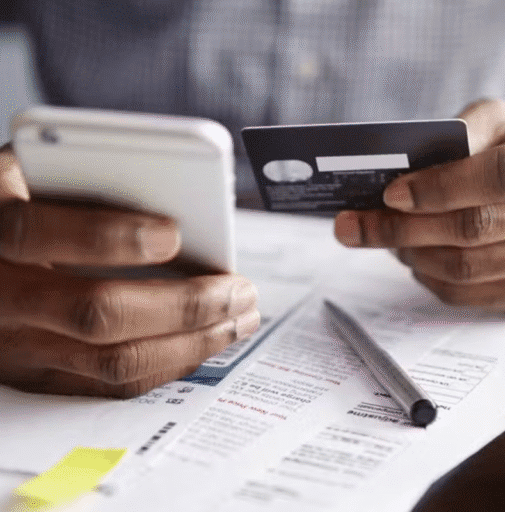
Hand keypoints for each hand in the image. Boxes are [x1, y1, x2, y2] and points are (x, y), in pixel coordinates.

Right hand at [0, 143, 259, 396]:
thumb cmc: (22, 204)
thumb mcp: (37, 174)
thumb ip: (86, 181)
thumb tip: (176, 202)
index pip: (34, 234)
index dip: (106, 235)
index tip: (173, 234)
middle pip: (92, 315)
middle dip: (182, 305)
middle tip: (238, 291)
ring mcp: (13, 346)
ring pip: (111, 361)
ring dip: (190, 343)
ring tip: (238, 318)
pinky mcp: (37, 377)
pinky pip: (111, 385)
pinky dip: (168, 363)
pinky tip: (206, 340)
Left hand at [333, 99, 504, 313]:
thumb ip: (470, 130)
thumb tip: (407, 164)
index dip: (442, 186)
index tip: (392, 192)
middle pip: (477, 228)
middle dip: (404, 227)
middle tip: (354, 224)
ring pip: (468, 267)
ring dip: (411, 252)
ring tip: (381, 236)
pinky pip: (470, 294)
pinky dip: (429, 277)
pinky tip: (412, 257)